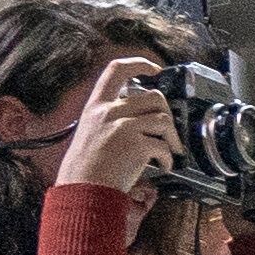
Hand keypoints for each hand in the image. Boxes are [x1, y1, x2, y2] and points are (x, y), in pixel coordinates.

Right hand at [56, 56, 175, 195]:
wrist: (83, 192)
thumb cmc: (85, 170)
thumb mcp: (90, 133)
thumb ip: (110, 119)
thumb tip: (139, 116)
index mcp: (96, 107)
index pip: (115, 70)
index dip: (138, 63)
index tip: (154, 68)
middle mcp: (109, 112)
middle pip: (153, 96)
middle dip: (167, 114)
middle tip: (167, 132)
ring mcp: (123, 127)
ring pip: (163, 119)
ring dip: (172, 138)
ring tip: (168, 152)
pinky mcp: (136, 145)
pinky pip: (164, 146)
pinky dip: (168, 158)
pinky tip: (163, 166)